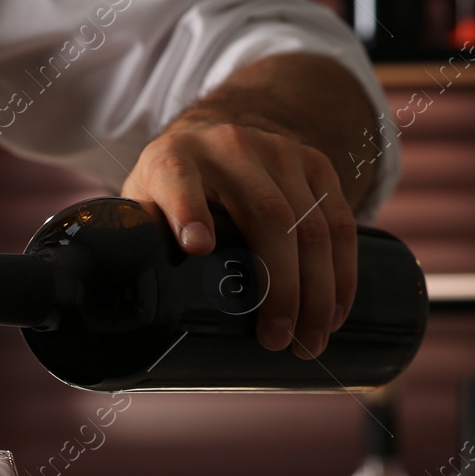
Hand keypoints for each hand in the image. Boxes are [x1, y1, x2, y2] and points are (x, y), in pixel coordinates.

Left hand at [124, 118, 357, 358]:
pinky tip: (335, 313)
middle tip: (277, 340)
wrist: (215, 133)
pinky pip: (341, 221)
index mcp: (175, 159)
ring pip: (313, 224)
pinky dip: (342, 274)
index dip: (189, 211)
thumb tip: (132, 306)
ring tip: (310, 342)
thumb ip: (140, 239)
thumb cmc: (173, 188)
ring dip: (318, 291)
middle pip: (268, 216)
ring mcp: (281, 152)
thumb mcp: (145, 202)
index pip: (180, 180)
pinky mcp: (317, 165)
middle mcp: (232, 148)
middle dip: (280, 285)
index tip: (196, 246)